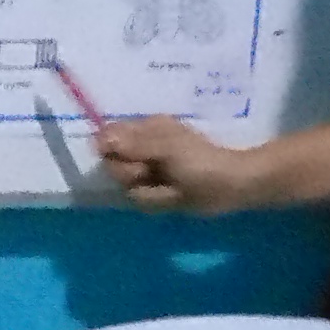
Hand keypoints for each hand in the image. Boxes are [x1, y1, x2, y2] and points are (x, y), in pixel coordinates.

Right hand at [96, 116, 264, 211]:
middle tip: (155, 172)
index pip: (107, 138)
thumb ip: (134, 145)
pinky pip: (140, 199)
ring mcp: (149, 171)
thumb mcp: (167, 149)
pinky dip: (156, 200)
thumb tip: (99, 138)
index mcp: (145, 129)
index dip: (111, 151)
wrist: (230, 187)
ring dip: (147, 190)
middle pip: (113, 166)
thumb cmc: (201, 162)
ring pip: (126, 187)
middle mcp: (142, 148)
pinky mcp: (155, 190)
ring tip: (170, 186)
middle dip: (132, 174)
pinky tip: (172, 196)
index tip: (127, 158)